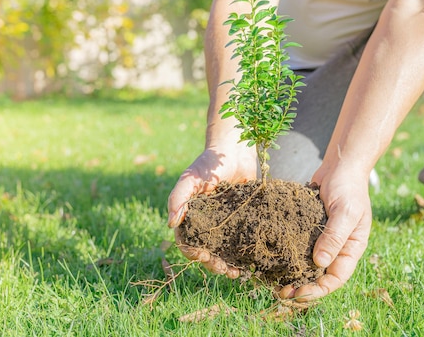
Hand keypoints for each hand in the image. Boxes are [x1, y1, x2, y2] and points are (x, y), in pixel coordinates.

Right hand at [168, 144, 255, 278]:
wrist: (236, 150)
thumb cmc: (208, 163)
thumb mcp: (190, 178)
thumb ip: (178, 198)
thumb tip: (171, 224)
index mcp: (190, 217)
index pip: (187, 242)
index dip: (193, 253)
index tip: (204, 256)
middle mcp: (206, 224)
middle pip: (206, 251)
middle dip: (213, 264)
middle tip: (225, 270)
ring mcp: (225, 223)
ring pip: (224, 251)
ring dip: (228, 264)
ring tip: (237, 273)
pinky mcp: (243, 220)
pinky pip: (242, 241)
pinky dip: (244, 253)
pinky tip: (252, 261)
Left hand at [277, 165, 371, 300]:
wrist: (340, 165)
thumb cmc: (348, 187)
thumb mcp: (345, 211)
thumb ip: (334, 236)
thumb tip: (320, 263)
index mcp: (351, 248)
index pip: (336, 278)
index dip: (318, 290)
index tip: (299, 294)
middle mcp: (338, 247)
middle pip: (320, 275)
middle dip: (303, 287)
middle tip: (281, 293)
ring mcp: (323, 238)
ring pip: (308, 263)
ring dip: (293, 274)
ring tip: (273, 282)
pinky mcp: (309, 228)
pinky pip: (299, 245)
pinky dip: (288, 254)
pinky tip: (272, 257)